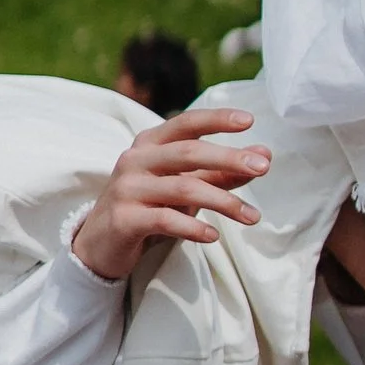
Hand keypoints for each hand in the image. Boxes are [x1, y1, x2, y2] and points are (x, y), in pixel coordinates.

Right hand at [70, 109, 270, 283]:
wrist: (100, 245)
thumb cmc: (148, 208)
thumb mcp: (182, 186)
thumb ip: (220, 171)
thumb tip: (264, 156)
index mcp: (149, 144)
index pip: (185, 123)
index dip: (216, 119)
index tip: (249, 121)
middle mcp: (135, 160)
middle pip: (188, 153)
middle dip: (229, 158)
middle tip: (263, 167)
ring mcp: (127, 189)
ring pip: (182, 188)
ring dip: (223, 202)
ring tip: (252, 217)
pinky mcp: (124, 219)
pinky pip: (165, 219)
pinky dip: (193, 228)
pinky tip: (214, 236)